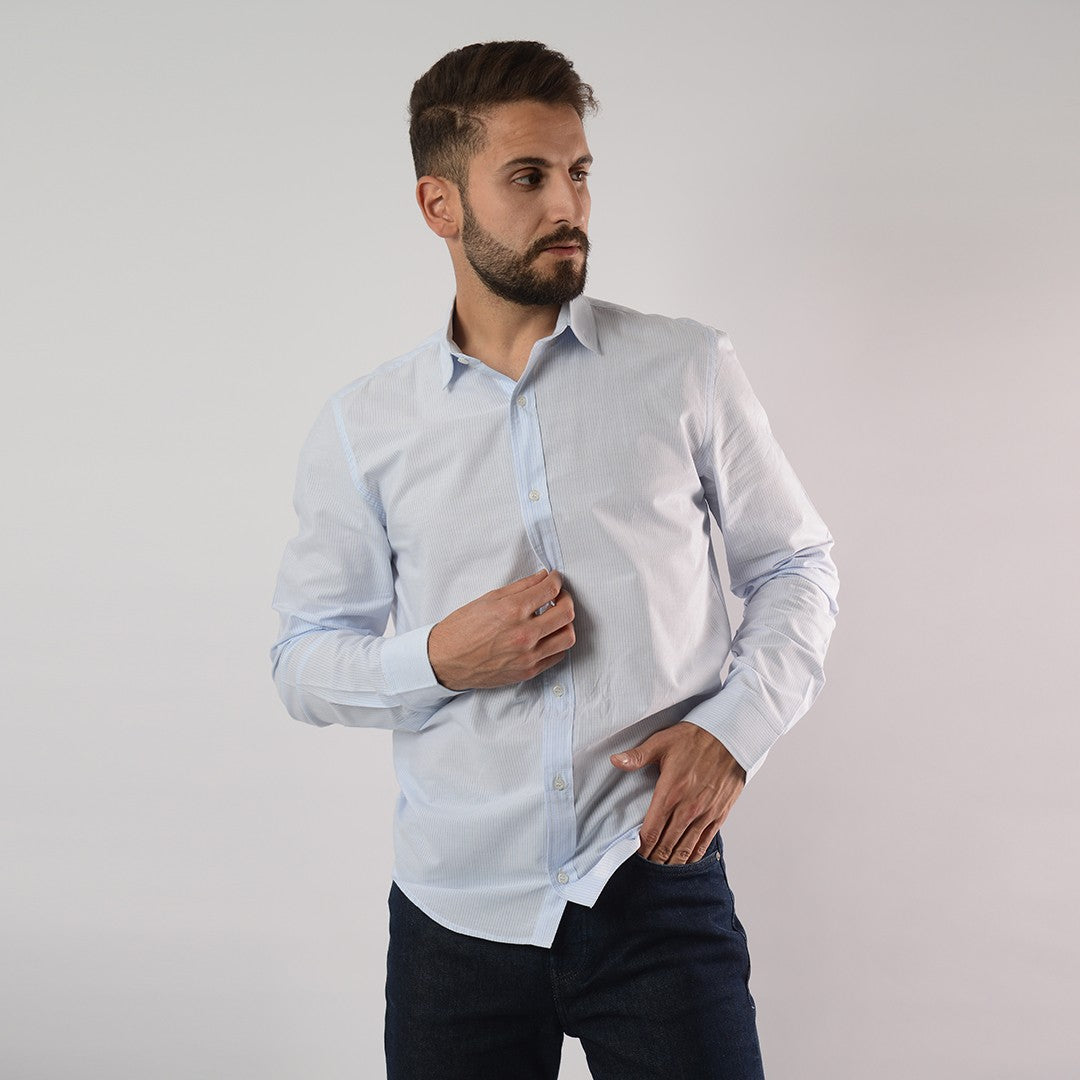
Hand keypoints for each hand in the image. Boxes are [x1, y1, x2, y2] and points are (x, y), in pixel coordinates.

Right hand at [427, 569, 575, 690]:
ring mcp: (528, 655)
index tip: (555, 579)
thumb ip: (520, 587)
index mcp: (512, 611)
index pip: (551, 590)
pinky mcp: (528, 671)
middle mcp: (524, 634)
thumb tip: (542, 577)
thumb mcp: (488, 599)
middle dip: (566, 598)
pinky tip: (547, 636)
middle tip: (558, 596)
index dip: (557, 580)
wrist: (445, 661)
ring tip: (555, 617)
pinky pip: (557, 656)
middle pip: (566, 612)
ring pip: (567, 636)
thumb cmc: (461, 629)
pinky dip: (557, 643)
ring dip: (565, 623)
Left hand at [611, 722, 745, 863]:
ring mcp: (705, 813)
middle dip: (655, 858)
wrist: (731, 737)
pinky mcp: (719, 814)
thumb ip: (637, 756)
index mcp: (670, 792)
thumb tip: (614, 760)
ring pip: (685, 847)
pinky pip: (704, 841)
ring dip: (673, 860)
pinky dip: (694, 854)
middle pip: (667, 844)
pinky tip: (686, 860)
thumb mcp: (662, 742)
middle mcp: (688, 808)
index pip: (652, 830)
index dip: (642, 847)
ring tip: (663, 867)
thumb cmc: (695, 738)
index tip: (635, 852)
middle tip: (646, 865)